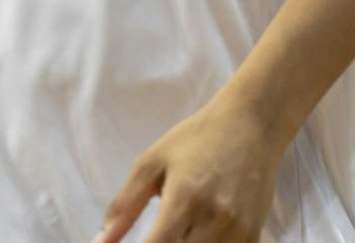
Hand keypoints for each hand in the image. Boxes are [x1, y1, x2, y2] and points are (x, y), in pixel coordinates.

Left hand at [94, 93, 281, 242]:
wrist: (251, 125)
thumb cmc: (197, 139)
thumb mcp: (152, 162)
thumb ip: (124, 204)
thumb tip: (100, 240)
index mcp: (185, 197)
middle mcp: (215, 218)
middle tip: (156, 233)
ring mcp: (239, 230)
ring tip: (178, 228)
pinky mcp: (254, 235)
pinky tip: (196, 232)